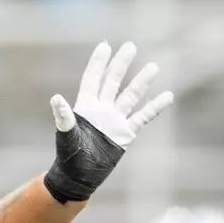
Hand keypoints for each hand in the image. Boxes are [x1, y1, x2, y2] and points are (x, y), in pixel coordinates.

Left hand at [50, 41, 172, 150]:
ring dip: (141, 82)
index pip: (93, 79)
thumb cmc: (69, 156)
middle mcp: (102, 109)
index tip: (105, 45)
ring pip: (130, 96)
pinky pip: (143, 116)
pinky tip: (167, 95)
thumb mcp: (66, 135)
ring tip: (153, 66)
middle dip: (121, 64)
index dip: (98, 63)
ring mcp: (115, 120)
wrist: (80, 177)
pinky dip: (154, 107)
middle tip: (130, 46)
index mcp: (86, 107)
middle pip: (113, 81)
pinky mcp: (126, 133)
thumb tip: (55, 98)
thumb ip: (64, 117)